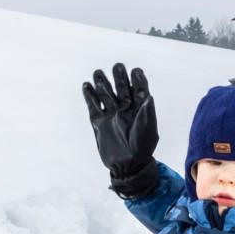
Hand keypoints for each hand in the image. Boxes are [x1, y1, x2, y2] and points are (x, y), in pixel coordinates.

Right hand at [82, 65, 158, 193]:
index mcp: (140, 110)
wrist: (127, 166)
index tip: (136, 71)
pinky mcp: (98, 122)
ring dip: (102, 83)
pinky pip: (93, 106)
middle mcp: (125, 109)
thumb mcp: (147, 131)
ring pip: (105, 94)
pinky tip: (86, 86)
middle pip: (121, 88)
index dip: (137, 79)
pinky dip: (89, 96)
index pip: (138, 89)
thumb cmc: (142, 149)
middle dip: (119, 77)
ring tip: (98, 73)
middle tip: (118, 66)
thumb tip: (147, 95)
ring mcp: (111, 115)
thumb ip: (146, 113)